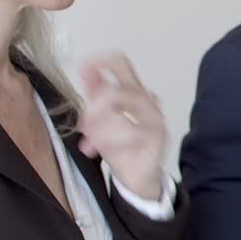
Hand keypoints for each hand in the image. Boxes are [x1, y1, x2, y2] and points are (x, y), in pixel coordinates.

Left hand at [77, 52, 166, 199]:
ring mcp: (155, 116)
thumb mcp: (99, 119)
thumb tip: (84, 68)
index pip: (121, 63)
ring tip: (92, 141)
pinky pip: (129, 132)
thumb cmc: (120, 147)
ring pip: (120, 112)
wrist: (137, 177)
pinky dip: (110, 142)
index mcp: (131, 91)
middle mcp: (146, 99)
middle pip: (122, 86)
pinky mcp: (157, 135)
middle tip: (86, 122)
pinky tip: (100, 150)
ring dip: (100, 129)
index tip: (83, 69)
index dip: (101, 62)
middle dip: (97, 104)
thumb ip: (94, 94)